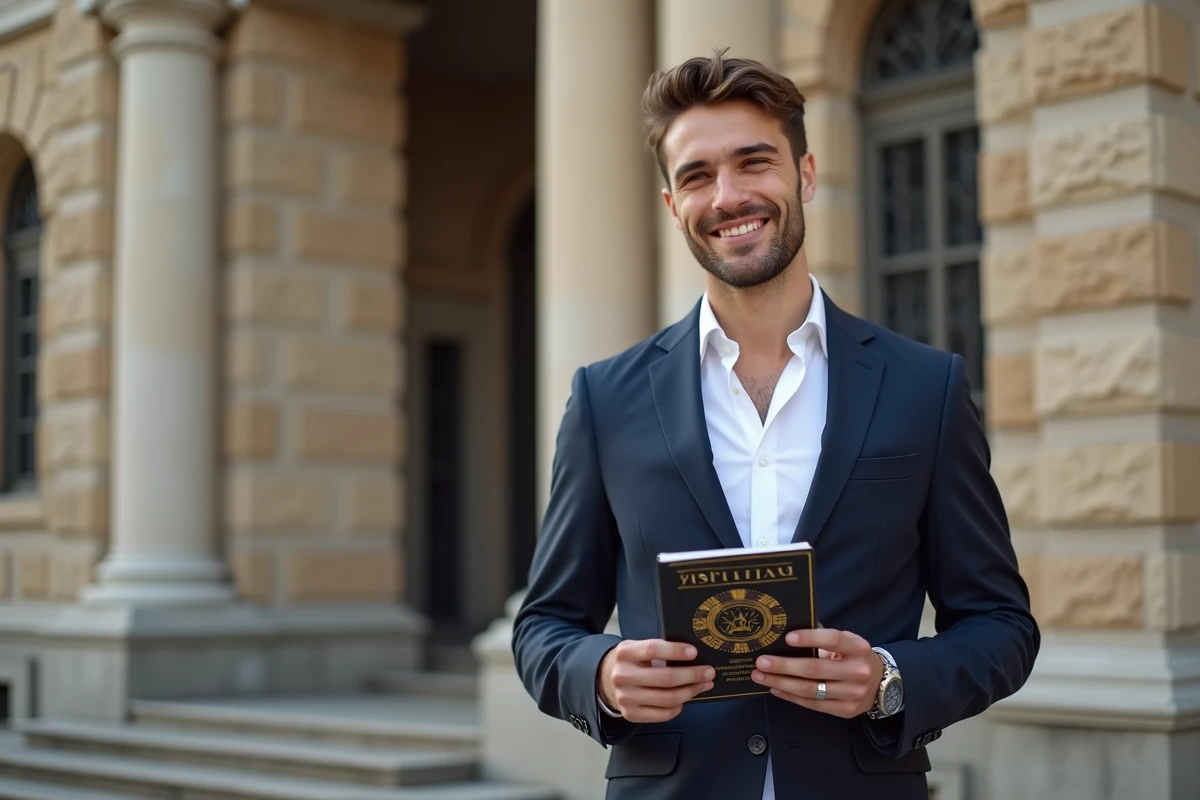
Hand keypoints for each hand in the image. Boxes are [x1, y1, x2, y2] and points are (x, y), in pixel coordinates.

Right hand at [598, 639, 714, 722]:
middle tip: (709, 672)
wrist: (604, 681)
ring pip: (668, 698)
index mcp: (625, 653)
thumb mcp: (636, 648)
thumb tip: (691, 656)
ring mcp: (626, 697)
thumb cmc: (629, 662)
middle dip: (692, 675)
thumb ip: (657, 650)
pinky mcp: (631, 714)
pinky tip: (685, 698)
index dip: (675, 651)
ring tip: (704, 685)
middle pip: (665, 678)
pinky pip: (663, 714)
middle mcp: (623, 676)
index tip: (694, 652)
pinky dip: (678, 706)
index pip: (653, 650)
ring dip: (691, 691)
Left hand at [750, 628, 883, 717]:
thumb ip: (824, 638)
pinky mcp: (845, 710)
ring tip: (761, 676)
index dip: (809, 638)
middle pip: (815, 669)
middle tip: (762, 662)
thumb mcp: (848, 642)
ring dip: (781, 683)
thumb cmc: (855, 658)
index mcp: (858, 648)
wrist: (882, 684)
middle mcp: (857, 671)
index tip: (787, 638)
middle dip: (784, 665)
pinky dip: (791, 696)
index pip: (833, 640)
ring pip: (810, 689)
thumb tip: (789, 632)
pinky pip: (813, 704)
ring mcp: (852, 693)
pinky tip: (776, 689)